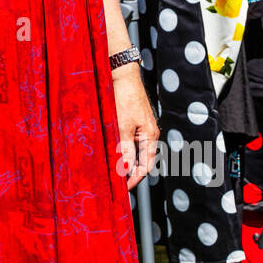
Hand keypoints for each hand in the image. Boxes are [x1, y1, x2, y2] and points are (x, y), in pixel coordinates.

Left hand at [111, 62, 159, 191]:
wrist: (122, 75)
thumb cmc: (125, 97)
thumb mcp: (122, 126)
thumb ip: (124, 149)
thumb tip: (126, 169)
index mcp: (150, 136)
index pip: (146, 165)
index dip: (135, 178)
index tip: (124, 187)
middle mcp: (148, 134)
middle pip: (141, 160)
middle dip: (130, 172)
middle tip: (116, 182)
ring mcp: (141, 128)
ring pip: (134, 151)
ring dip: (124, 161)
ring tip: (112, 170)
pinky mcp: (132, 122)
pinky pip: (129, 141)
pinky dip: (121, 149)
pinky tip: (111, 152)